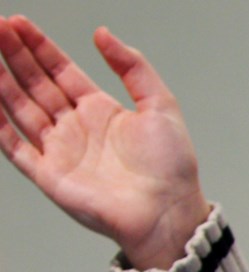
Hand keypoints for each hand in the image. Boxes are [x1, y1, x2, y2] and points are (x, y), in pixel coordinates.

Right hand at [0, 17, 208, 268]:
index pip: (60, 71)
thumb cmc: (172, 167)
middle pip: (36, 83)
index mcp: (100, 111)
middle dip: (14, 54)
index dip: (39, 46)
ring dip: (1, 81)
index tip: (17, 23)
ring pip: (19, 107)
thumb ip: (133, 67)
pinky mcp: (48, 175)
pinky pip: (13, 145)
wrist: (168, 212)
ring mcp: (59, 151)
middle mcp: (76, 128)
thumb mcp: (160, 105)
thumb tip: (103, 34)